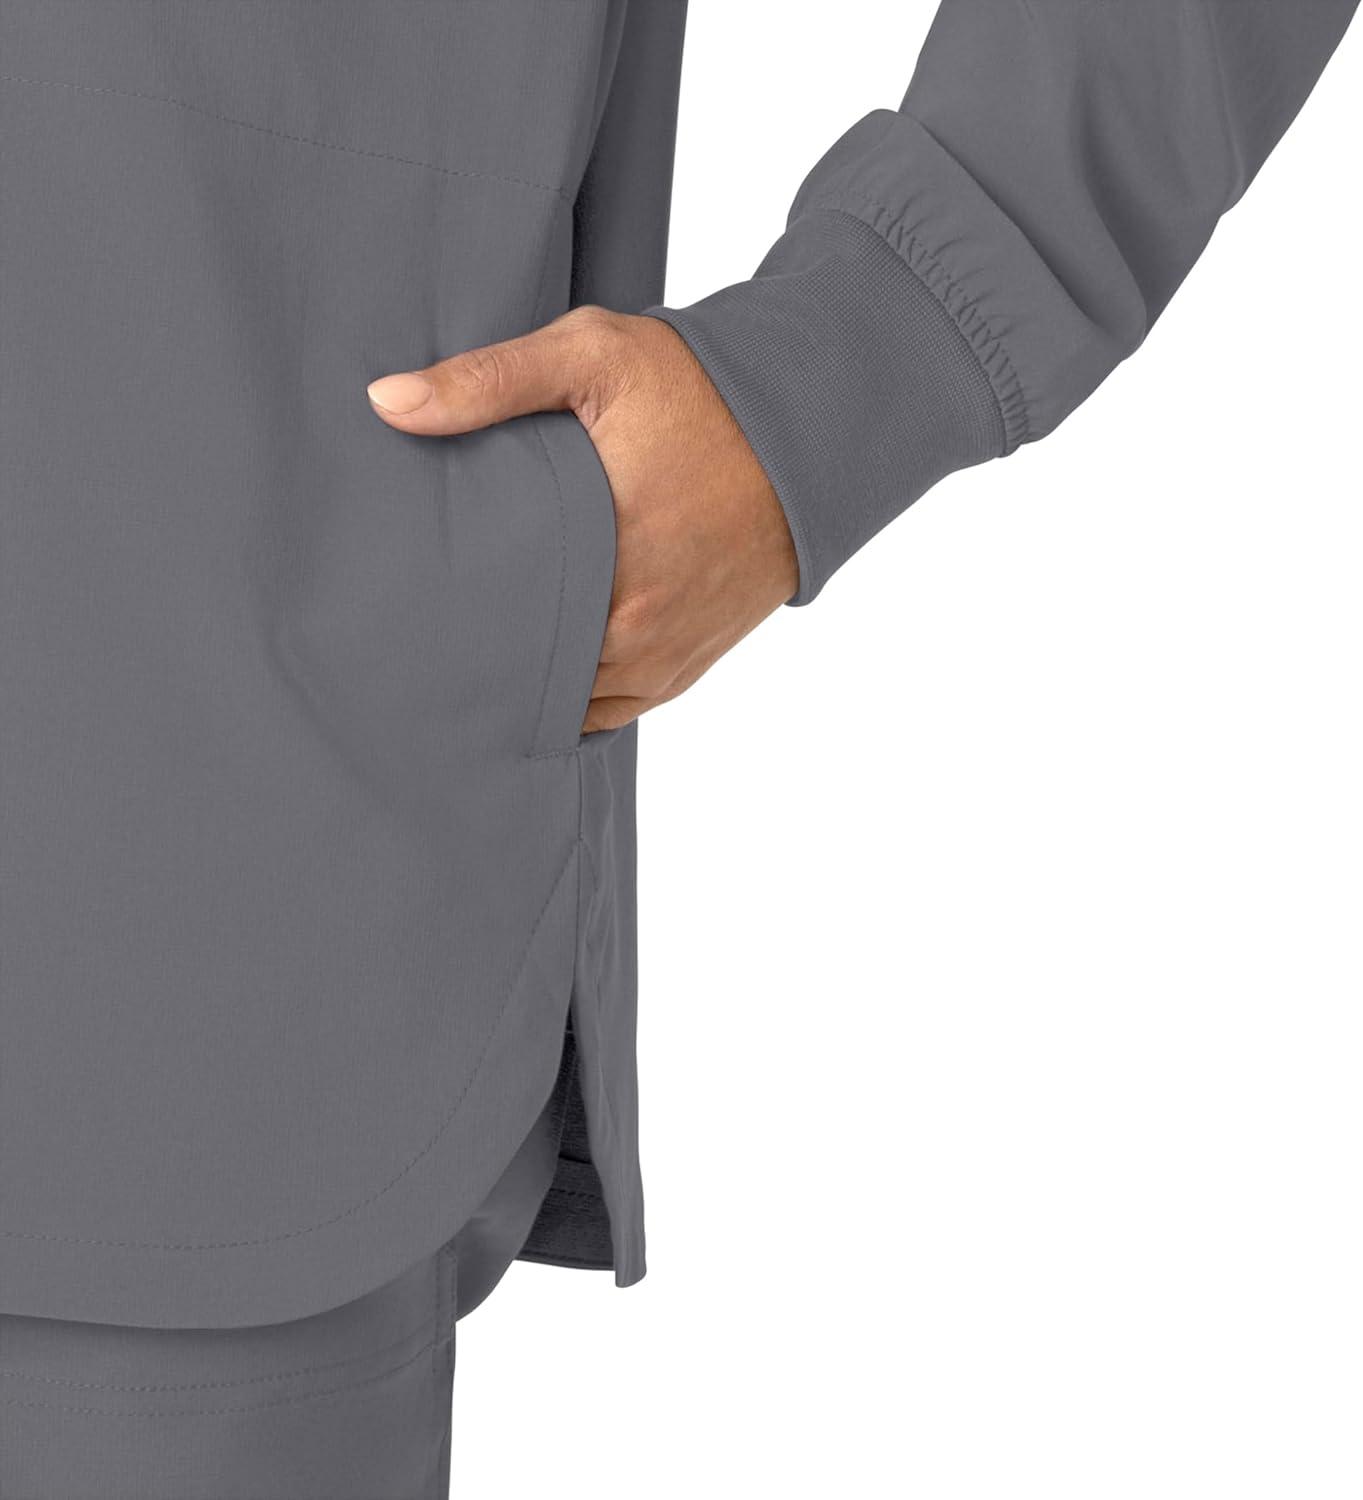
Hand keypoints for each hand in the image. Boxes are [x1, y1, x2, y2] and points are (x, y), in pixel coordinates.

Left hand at [367, 308, 797, 732]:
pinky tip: (536, 681)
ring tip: (474, 662)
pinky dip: (576, 701)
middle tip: (425, 640)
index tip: (405, 609)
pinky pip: (614, 711)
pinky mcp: (688, 664)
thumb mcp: (594, 357)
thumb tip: (386, 402)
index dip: (447, 623)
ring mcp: (666, 654)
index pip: (498, 621)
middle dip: (483, 658)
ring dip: (528, 685)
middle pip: (530, 673)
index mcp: (604, 553)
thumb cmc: (699, 391)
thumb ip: (489, 380)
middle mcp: (638, 624)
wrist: (809, 429)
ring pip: (571, 702)